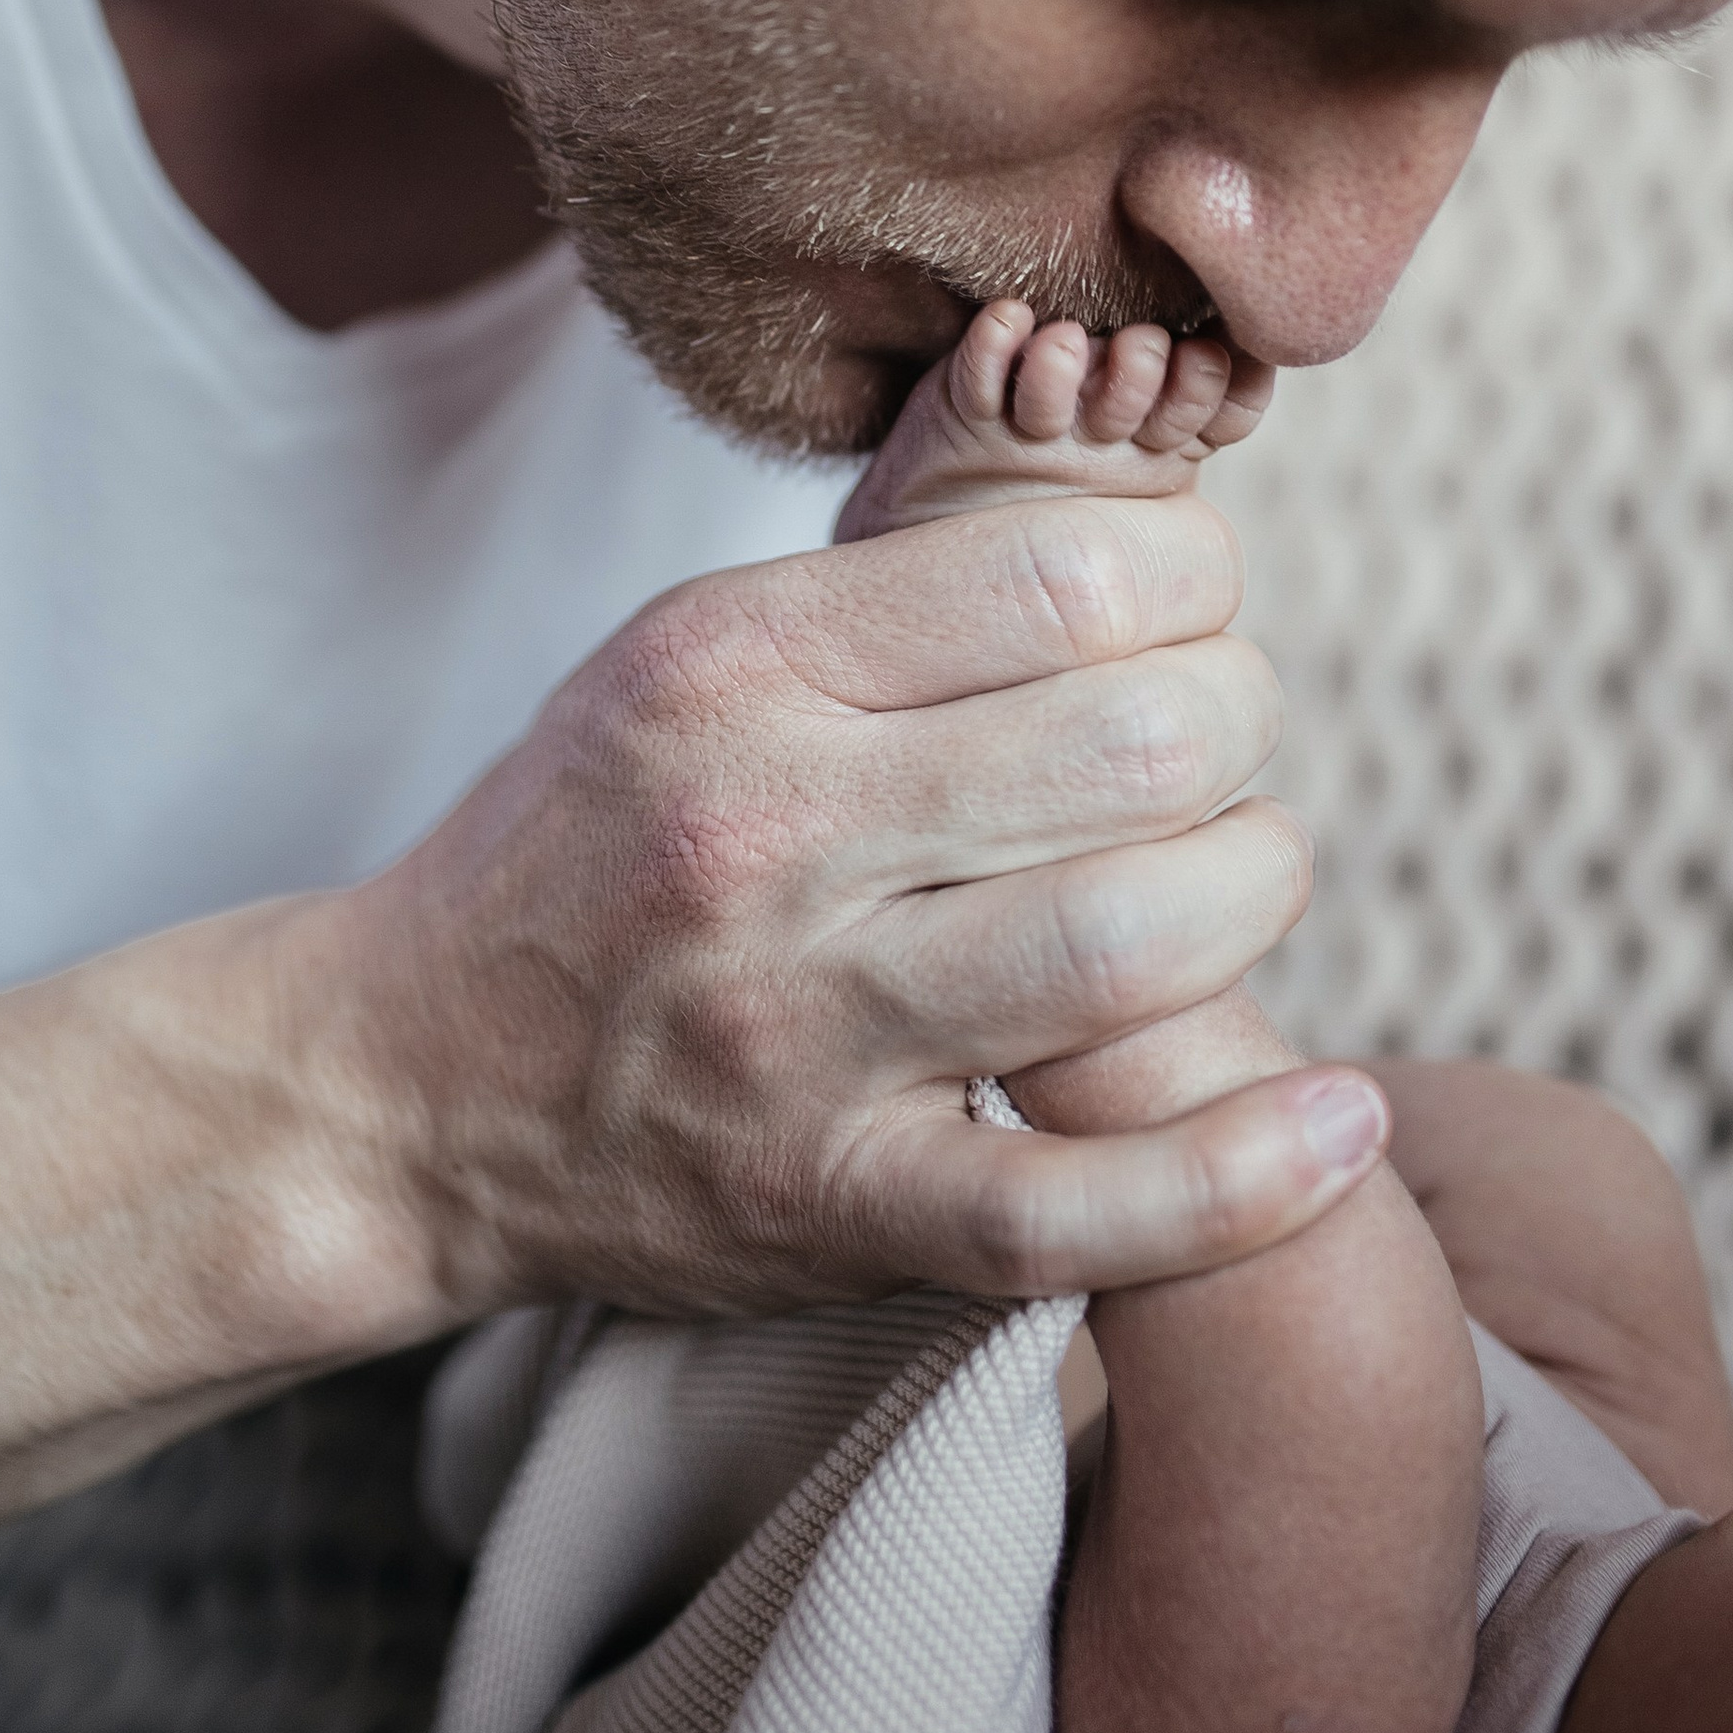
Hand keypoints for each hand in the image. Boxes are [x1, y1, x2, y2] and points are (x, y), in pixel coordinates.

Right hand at [287, 492, 1388, 1330]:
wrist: (393, 1087)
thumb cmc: (583, 845)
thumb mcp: (686, 650)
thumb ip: (894, 592)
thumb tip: (1141, 523)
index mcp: (732, 661)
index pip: (1067, 570)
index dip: (1191, 577)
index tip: (1186, 609)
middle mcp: (767, 831)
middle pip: (1136, 741)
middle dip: (1239, 725)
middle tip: (1222, 741)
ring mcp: (801, 1033)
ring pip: (1133, 945)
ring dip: (1250, 896)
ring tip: (1239, 875)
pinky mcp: (832, 1204)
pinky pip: (1077, 1210)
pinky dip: (1243, 1178)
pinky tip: (1338, 1120)